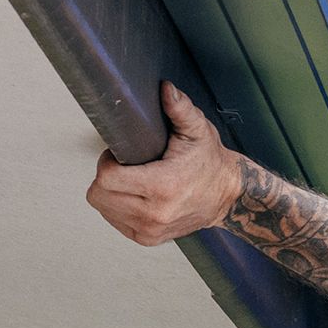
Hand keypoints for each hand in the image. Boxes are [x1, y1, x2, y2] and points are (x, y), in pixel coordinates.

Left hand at [87, 82, 243, 244]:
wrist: (228, 197)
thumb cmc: (211, 164)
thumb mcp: (199, 131)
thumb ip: (180, 109)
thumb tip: (166, 89)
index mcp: (164, 186)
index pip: (107, 179)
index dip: (107, 162)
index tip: (119, 155)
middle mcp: (155, 213)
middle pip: (99, 196)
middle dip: (105, 177)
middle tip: (124, 166)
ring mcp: (151, 230)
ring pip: (103, 209)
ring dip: (109, 193)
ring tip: (131, 181)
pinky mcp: (149, 238)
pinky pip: (114, 221)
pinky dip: (117, 207)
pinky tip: (134, 196)